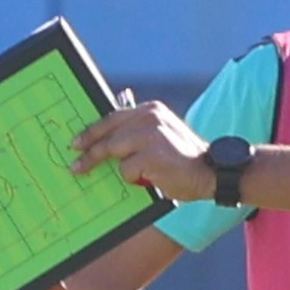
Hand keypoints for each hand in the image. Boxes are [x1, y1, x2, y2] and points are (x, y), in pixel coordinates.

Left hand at [69, 92, 214, 201]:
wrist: (212, 172)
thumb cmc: (182, 159)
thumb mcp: (160, 137)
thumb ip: (136, 135)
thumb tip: (104, 145)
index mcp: (151, 110)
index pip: (112, 118)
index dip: (92, 132)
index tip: (77, 143)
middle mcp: (151, 117)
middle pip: (108, 134)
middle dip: (90, 152)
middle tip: (77, 165)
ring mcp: (152, 134)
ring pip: (114, 151)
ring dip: (117, 168)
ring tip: (127, 176)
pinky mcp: (153, 154)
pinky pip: (128, 169)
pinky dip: (134, 178)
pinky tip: (151, 179)